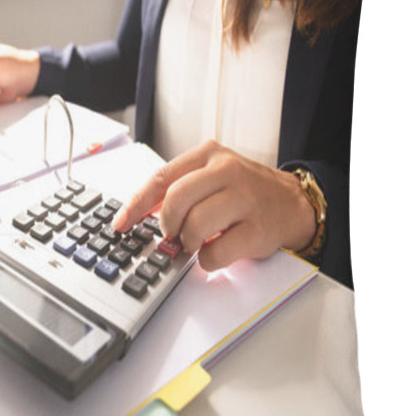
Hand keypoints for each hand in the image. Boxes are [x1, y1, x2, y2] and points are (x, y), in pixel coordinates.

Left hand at [112, 140, 316, 271]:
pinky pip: (217, 252)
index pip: (161, 178)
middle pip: (175, 200)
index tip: (121, 224)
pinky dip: (208, 260)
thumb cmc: (245, 191)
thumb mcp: (211, 176)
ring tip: (196, 242)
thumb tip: (140, 215)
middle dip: (167, 224)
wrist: (293, 203)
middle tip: (173, 234)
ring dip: (188, 242)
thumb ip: (179, 188)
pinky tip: (214, 252)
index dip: (136, 205)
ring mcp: (245, 198)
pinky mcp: (258, 229)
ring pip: (195, 225)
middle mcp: (227, 171)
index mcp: (208, 155)